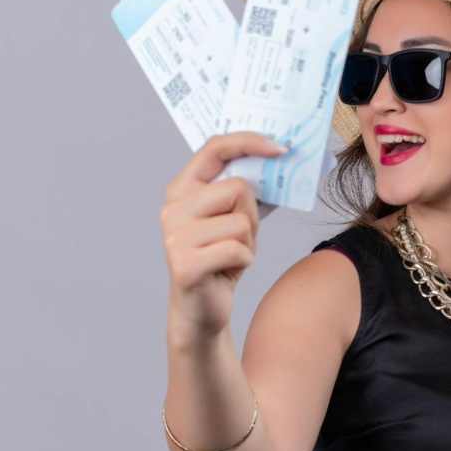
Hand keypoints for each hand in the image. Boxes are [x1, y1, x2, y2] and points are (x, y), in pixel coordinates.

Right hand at [160, 131, 288, 341]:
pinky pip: (238, 250)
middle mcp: (172, 209)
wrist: (201, 309)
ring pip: (241, 222)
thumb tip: (276, 160)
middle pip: (237, 188)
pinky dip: (245, 261)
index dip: (248, 142)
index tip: (278, 148)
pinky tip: (228, 270)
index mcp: (181, 190)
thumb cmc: (221, 258)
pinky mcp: (185, 264)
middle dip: (251, 214)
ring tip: (231, 255)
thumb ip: (242, 191)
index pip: (214, 148)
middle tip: (240, 236)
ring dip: (248, 242)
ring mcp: (175, 236)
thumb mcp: (232, 218)